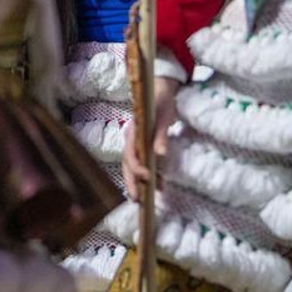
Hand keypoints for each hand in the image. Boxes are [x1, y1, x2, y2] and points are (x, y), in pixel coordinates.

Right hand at [121, 82, 176, 199]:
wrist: (160, 92)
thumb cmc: (161, 103)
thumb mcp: (164, 117)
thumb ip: (161, 135)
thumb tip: (161, 155)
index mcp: (132, 131)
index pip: (130, 154)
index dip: (137, 168)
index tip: (148, 177)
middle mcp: (130, 139)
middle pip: (127, 164)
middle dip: (131, 182)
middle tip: (137, 200)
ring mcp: (135, 143)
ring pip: (132, 166)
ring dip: (138, 182)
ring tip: (144, 199)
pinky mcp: (142, 145)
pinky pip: (142, 163)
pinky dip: (148, 175)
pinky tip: (158, 185)